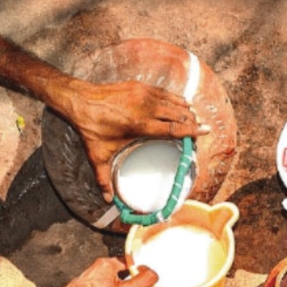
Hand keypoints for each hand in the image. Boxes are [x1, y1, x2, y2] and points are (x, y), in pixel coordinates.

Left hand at [68, 81, 209, 201]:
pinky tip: (179, 104)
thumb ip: (104, 179)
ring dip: (185, 109)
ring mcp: (143, 94)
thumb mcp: (98, 156)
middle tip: (199, 128)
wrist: (79, 100)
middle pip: (178, 113)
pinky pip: (164, 92)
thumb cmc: (91, 128)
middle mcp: (145, 107)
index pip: (173, 128)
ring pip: (173, 101)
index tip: (206, 130)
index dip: (192, 129)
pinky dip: (174, 99)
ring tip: (193, 117)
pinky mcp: (140, 86)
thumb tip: (107, 201)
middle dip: (192, 120)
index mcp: (140, 125)